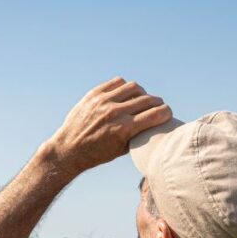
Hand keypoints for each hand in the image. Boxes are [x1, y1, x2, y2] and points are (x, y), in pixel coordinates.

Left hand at [43, 77, 171, 176]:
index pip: (156, 114)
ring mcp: (103, 101)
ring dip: (142, 93)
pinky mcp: (94, 94)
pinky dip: (125, 87)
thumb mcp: (121, 150)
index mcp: (124, 129)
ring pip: (134, 87)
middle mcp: (115, 113)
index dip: (167, 112)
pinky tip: (126, 94)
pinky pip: (117, 82)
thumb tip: (155, 123)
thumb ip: (139, 136)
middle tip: (158, 106)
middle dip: (157, 103)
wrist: (68, 149)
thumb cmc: (96, 154)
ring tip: (141, 99)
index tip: (168, 113)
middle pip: (148, 100)